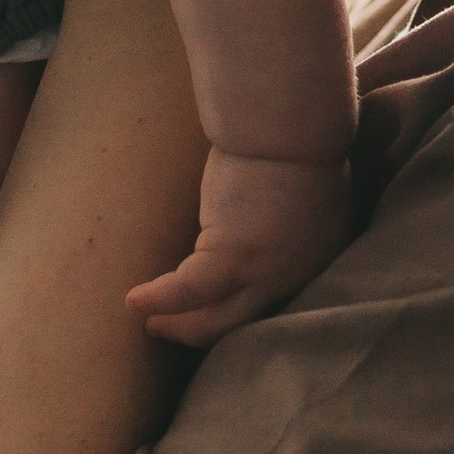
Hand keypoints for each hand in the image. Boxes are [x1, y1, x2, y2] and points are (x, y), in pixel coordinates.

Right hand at [126, 146, 352, 346]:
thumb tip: (271, 219)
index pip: (276, 303)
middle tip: (170, 329)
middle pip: (243, 324)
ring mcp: (263, 274)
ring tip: (150, 321)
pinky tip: (135, 301)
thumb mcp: (310, 190)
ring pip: (214, 319)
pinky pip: (187, 293)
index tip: (212, 309)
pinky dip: (158, 299)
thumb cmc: (298, 138)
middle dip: (203, 329)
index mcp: (318, 259)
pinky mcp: (230, 259)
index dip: (238, 309)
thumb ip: (294, 217)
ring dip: (178, 325)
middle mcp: (296, 277)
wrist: (289, 124)